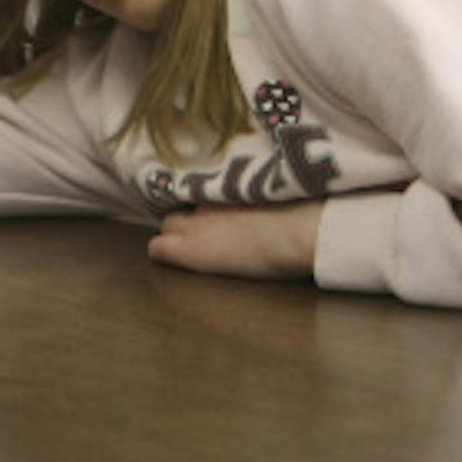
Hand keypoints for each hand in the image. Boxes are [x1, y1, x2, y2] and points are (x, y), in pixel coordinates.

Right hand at [148, 201, 324, 280]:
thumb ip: (212, 263)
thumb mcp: (236, 275)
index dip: (164, 250)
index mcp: (192, 251)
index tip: (174, 255)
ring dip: (203, 214)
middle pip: (169, 222)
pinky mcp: (234, 186)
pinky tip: (245, 210)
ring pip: (194, 206)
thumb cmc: (278, 263)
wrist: (304, 230)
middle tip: (200, 240)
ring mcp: (214, 202)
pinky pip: (219, 194)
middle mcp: (196, 223)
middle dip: (178, 229)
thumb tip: (210, 259)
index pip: (158, 247)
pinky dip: (225, 202)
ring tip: (225, 225)